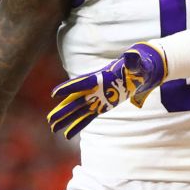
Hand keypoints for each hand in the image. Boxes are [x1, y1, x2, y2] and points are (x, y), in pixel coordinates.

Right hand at [47, 44, 166, 137]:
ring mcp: (96, 99)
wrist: (139, 73)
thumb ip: (133, 61)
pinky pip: (87, 119)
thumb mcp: (136, 64)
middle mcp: (94, 89)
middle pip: (75, 100)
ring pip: (77, 111)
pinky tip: (67, 135)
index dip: (68, 89)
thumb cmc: (137, 67)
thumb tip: (131, 54)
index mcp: (100, 78)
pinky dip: (77, 126)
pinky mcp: (101, 107)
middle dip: (62, 110)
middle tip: (49, 119)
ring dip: (65, 119)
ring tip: (53, 128)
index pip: (81, 83)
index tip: (54, 94)